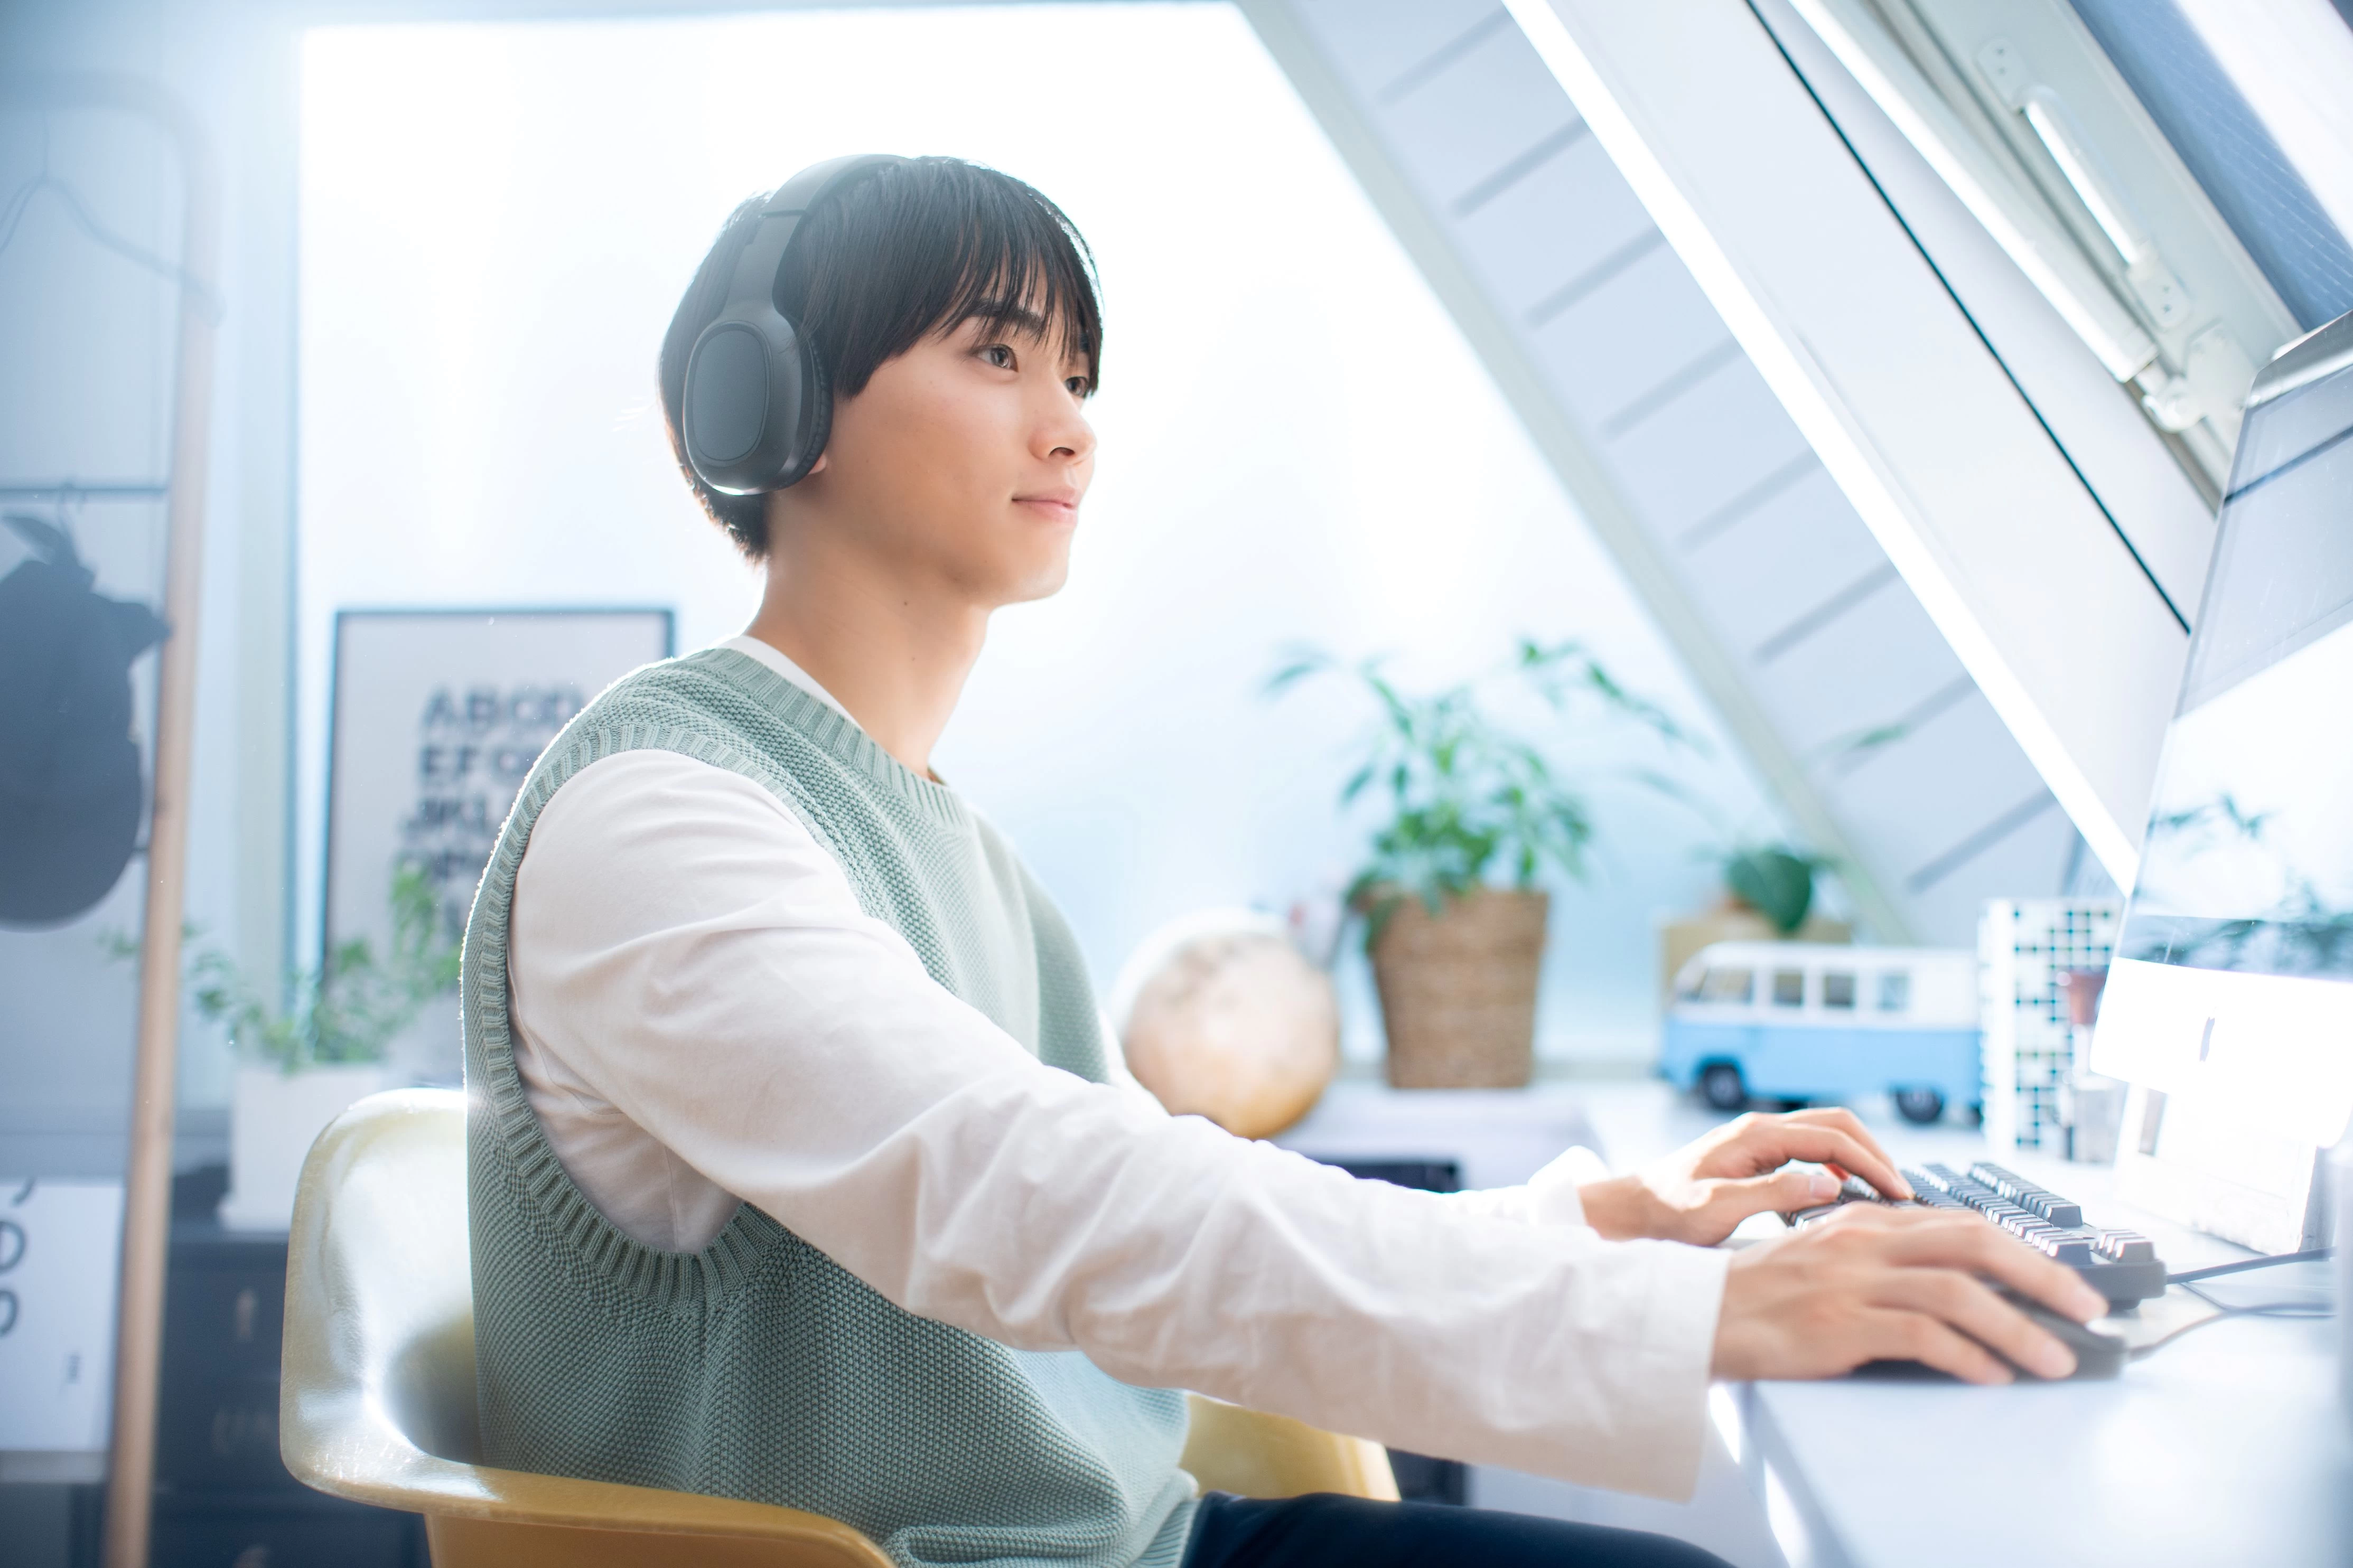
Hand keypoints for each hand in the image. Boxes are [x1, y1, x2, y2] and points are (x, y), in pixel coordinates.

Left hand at [1577, 1107, 1912, 1245]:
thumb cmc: (1668, 1213)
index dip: (1871, 1162)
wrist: (1632, 1211)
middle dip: (1874, 1152)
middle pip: (1836, 1124)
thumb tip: (1829, 1182)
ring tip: (1884, 1192)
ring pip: (1824, 1133)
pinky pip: (1808, 1149)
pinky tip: (1846, 1192)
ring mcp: (1758, 1140)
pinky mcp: (1755, 1155)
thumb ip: (1773, 1194)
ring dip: (1858, 1156)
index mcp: (1754, 1135)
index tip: (1899, 1192)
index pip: (1830, 1137)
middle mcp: (1759, 1129)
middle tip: (1901, 1190)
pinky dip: (1837, 1163)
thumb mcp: (1718, 1209)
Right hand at [1711, 1203, 2111, 1382]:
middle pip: (1975, 1243)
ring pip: (1958, 1292)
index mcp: (1868, 1221)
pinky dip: (1966, 1358)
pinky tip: (1991, 1376)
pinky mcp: (1840, 1323)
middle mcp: (1866, 1241)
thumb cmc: (1767, 1295)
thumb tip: (1957, 1280)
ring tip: (2055, 1360)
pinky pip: (1920, 1336)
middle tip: (2087, 1310)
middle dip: (2043, 1277)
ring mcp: (1853, 1281)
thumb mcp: (1831, 1258)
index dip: (2027, 1252)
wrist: (1700, 1314)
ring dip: (2019, 1329)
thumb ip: (1886, 1258)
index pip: (1965, 1223)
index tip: (2067, 1282)